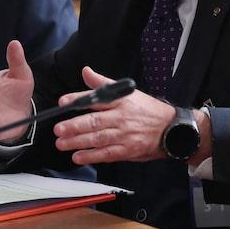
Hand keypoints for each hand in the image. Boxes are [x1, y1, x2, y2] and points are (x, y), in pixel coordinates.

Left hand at [53, 67, 176, 164]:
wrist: (170, 129)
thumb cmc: (147, 110)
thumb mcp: (128, 92)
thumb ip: (103, 83)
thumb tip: (86, 71)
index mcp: (121, 101)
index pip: (97, 98)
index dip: (78, 99)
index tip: (63, 102)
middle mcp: (121, 118)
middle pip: (95, 121)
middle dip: (74, 126)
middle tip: (58, 128)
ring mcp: (124, 135)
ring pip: (98, 139)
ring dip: (78, 142)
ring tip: (62, 143)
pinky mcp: (127, 150)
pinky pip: (106, 154)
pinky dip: (91, 156)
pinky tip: (78, 156)